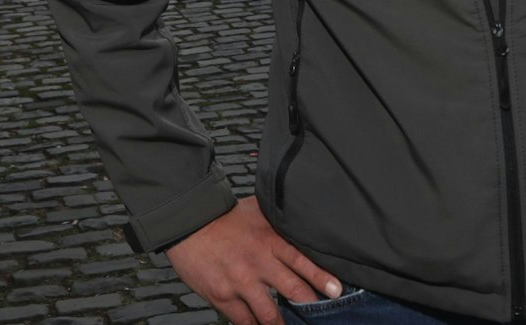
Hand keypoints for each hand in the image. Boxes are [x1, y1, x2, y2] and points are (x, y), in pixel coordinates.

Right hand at [165, 197, 342, 324]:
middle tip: (319, 316)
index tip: (336, 291)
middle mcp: (258, 264)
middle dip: (309, 306)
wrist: (189, 223)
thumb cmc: (225, 216)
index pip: (302, 262)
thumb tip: (301, 218)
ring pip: (269, 314)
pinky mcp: (222, 297)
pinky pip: (243, 321)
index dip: (321, 278)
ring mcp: (240, 283)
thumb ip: (279, 221)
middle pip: (292, 291)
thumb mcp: (258, 211)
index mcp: (270, 240)